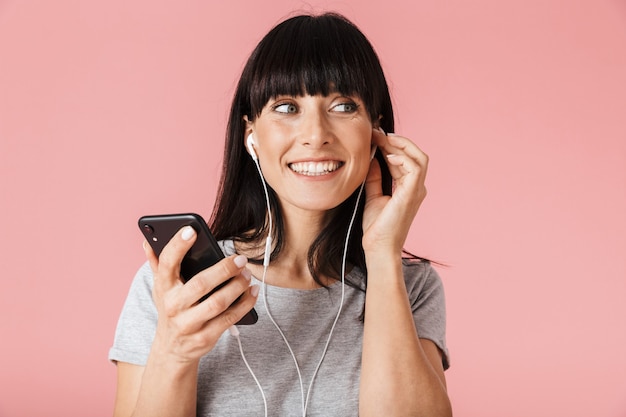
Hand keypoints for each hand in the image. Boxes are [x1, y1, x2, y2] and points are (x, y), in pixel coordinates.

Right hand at [144, 226, 258, 363]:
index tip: (192, 230)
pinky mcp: (205, 337)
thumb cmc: (171, 310)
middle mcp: (174, 306)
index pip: (167, 263)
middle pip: (201, 284)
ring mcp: (189, 324)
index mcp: (163, 288)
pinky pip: (230, 318)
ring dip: (237, 286)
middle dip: (224, 269)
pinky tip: (252, 291)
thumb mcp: (161, 288)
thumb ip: (157, 264)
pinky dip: (245, 303)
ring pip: (218, 302)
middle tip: (240, 259)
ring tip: (247, 274)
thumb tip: (147, 242)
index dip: (178, 245)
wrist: (172, 350)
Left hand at [362, 129, 428, 253]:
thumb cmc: (377, 227)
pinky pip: (415, 168)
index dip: (391, 145)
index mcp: (408, 187)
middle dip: (396, 140)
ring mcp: (417, 190)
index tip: (374, 136)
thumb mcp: (373, 195)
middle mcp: (416, 187)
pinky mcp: (412, 194)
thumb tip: (372, 158)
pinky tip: (387, 155)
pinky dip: (403, 158)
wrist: (378, 247)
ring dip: (401, 144)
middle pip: (415, 154)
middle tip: (376, 132)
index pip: (405, 159)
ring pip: (419, 157)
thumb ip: (375, 177)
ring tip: (382, 139)